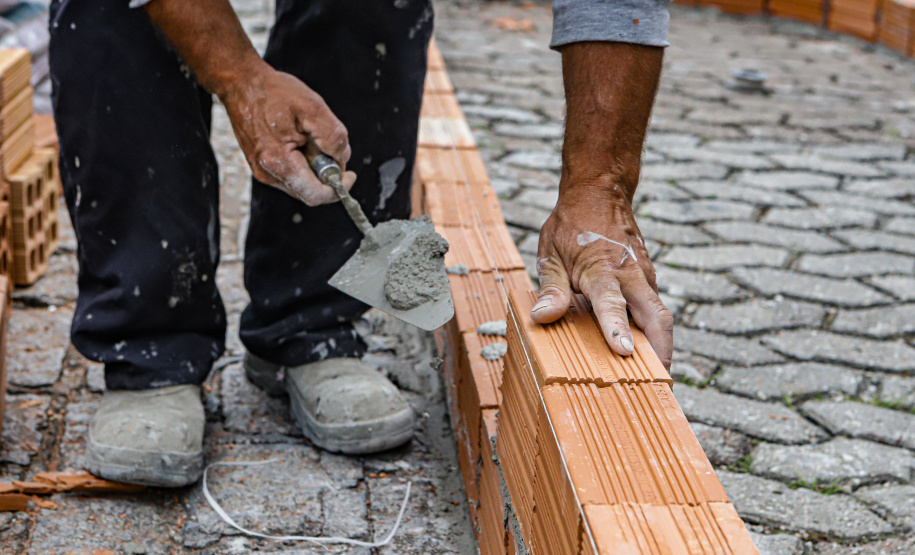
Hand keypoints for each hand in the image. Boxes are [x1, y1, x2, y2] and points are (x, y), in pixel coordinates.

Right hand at [220, 65, 355, 205]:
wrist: (242, 84)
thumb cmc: (273, 93)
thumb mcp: (313, 107)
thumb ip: (333, 136)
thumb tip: (342, 158)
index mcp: (277, 161)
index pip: (314, 194)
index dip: (337, 189)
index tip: (350, 175)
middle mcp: (267, 172)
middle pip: (309, 190)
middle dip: (326, 173)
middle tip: (329, 146)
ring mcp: (263, 171)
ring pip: (302, 183)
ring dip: (315, 167)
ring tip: (310, 138)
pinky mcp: (263, 166)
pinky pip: (292, 174)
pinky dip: (304, 162)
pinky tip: (300, 140)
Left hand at [531, 185, 672, 368]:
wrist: (600, 192)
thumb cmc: (571, 225)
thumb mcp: (551, 254)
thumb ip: (551, 289)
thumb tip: (543, 317)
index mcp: (602, 269)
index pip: (611, 302)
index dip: (617, 328)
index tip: (624, 353)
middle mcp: (631, 275)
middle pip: (657, 317)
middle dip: (661, 352)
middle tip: (658, 385)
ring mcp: (644, 277)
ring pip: (661, 316)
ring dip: (662, 346)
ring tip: (655, 380)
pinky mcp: (648, 280)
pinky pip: (655, 310)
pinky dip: (654, 333)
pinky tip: (644, 355)